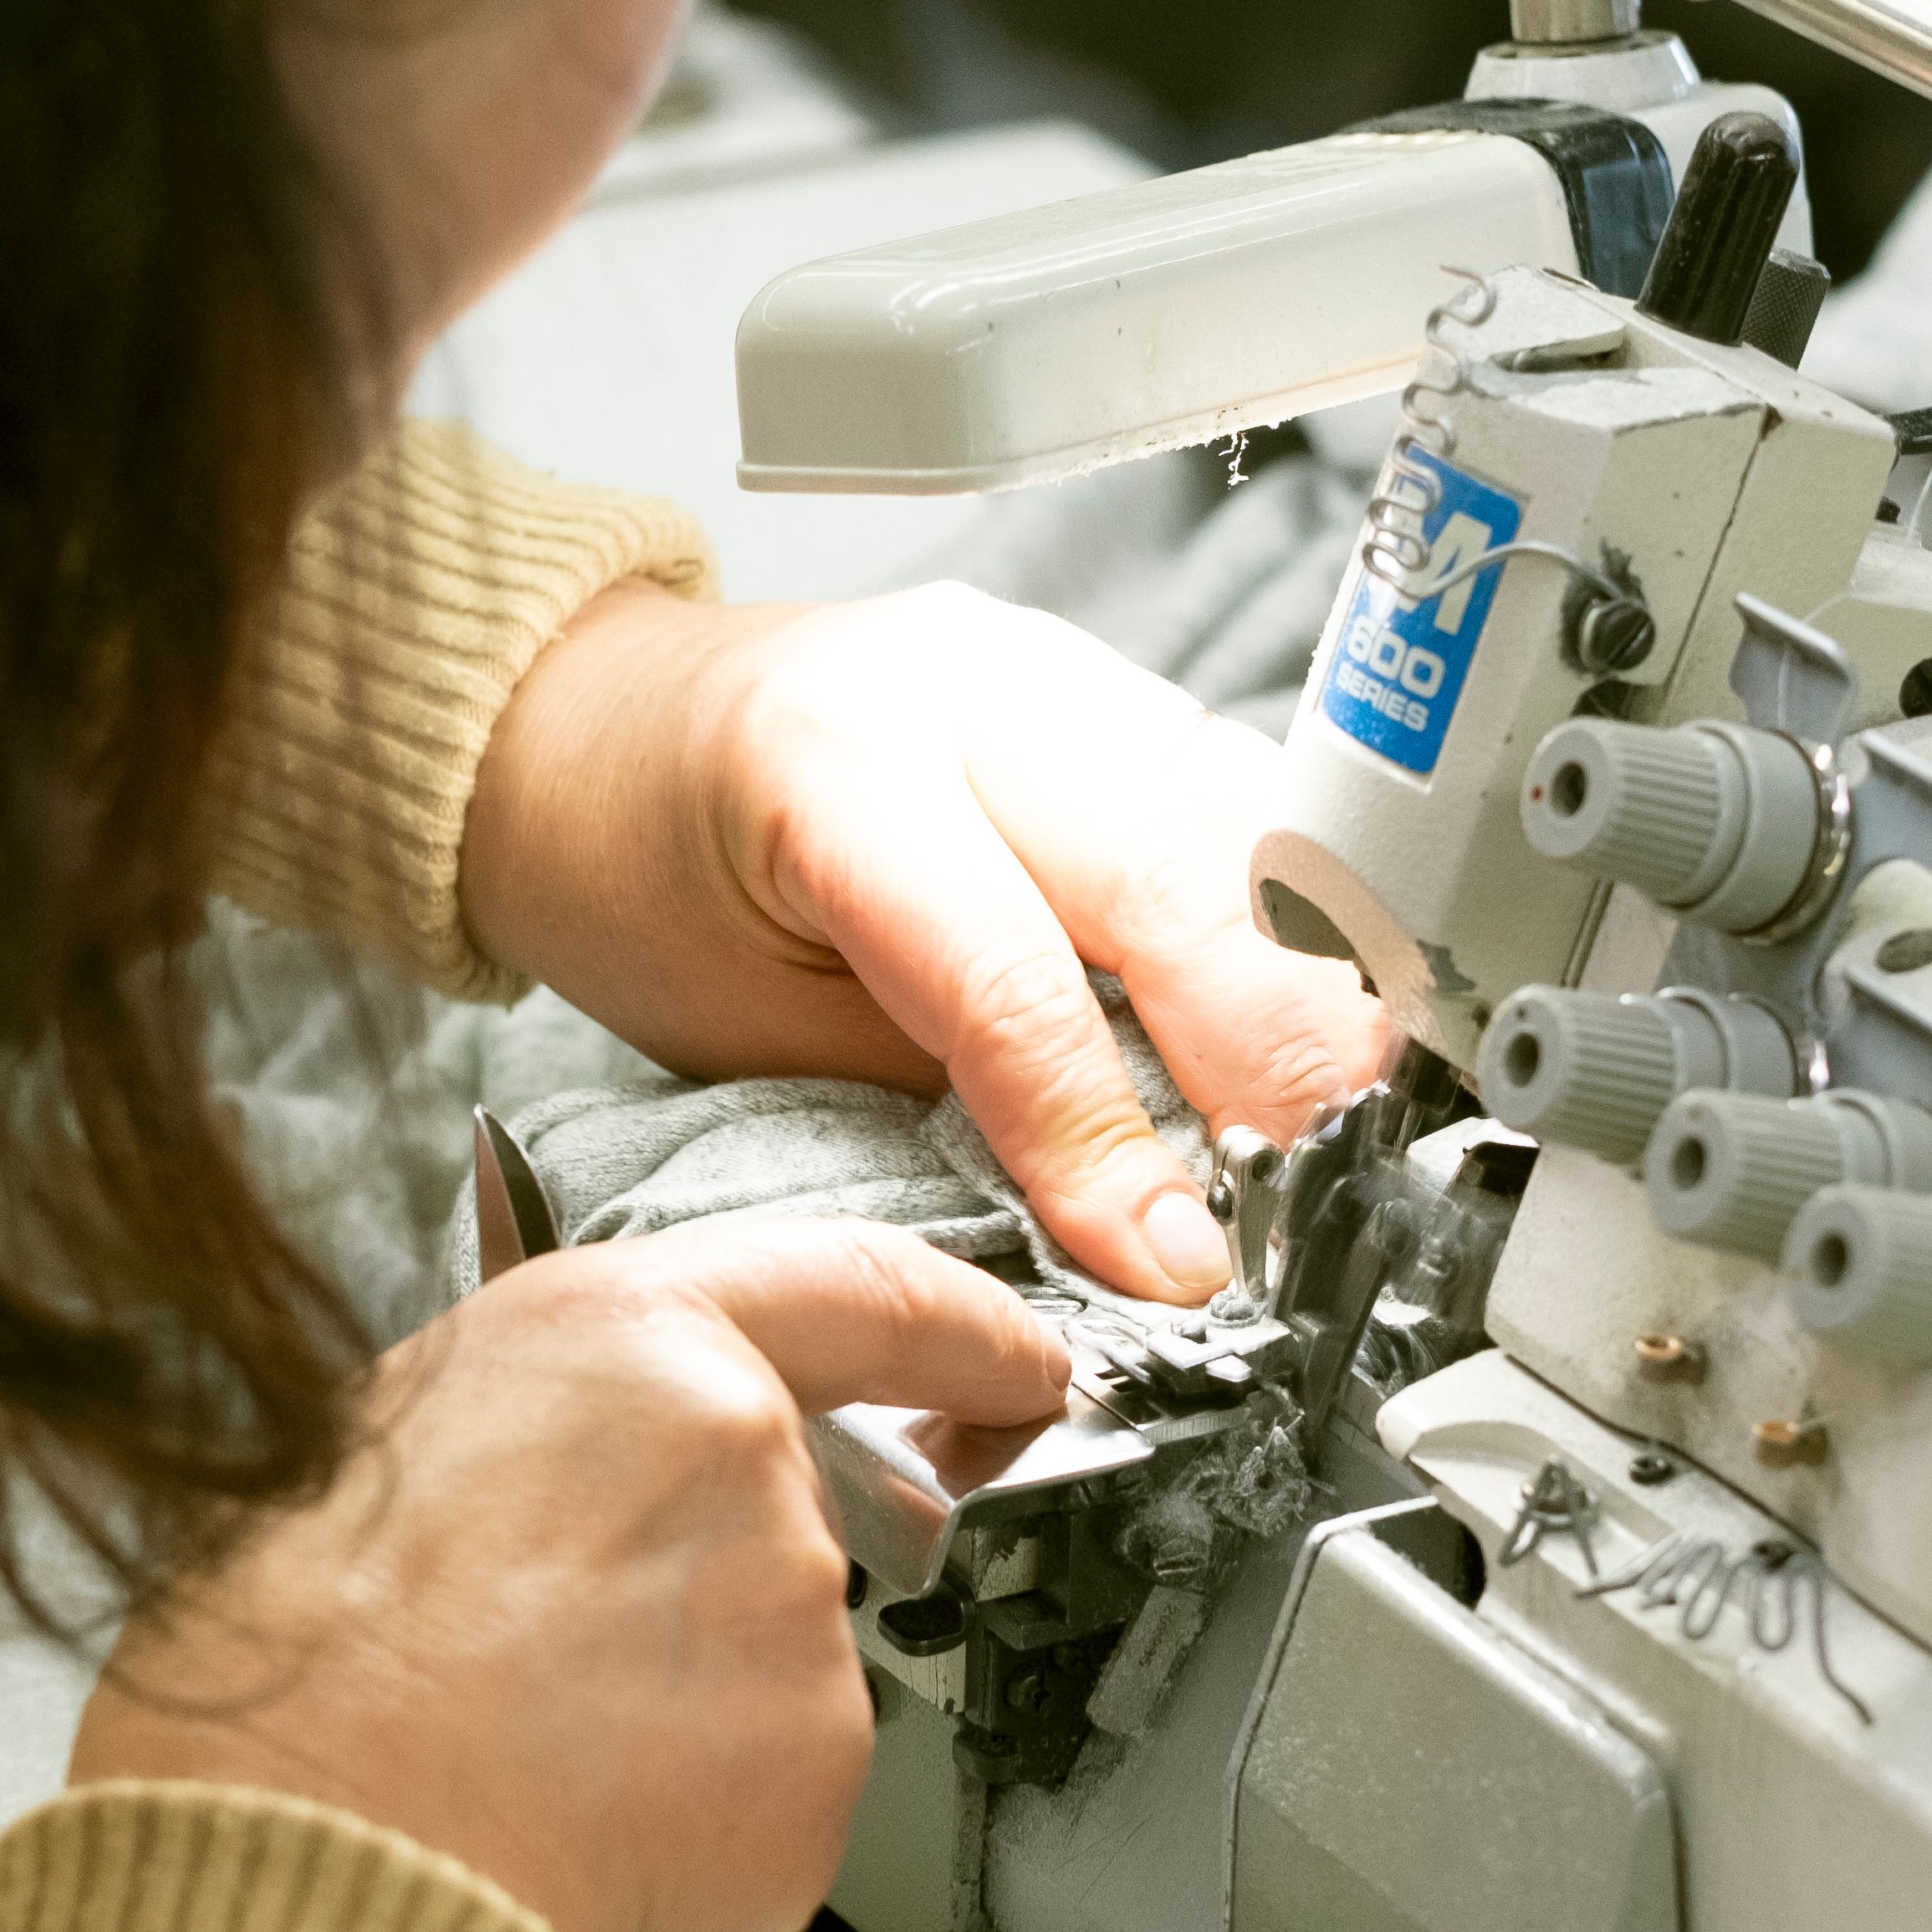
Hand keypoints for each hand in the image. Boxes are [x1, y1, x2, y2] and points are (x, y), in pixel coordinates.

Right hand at [69, 1215, 1063, 1931]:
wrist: (306, 1849)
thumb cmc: (302, 1659)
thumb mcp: (402, 1431)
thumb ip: (568, 1412)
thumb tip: (607, 1453)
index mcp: (630, 1338)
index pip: (866, 1290)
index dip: (966, 1328)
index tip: (1023, 1363)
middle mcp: (744, 1457)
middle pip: (800, 1508)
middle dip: (711, 1584)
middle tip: (556, 1648)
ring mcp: (797, 1616)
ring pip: (784, 1655)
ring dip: (696, 1704)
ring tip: (537, 1740)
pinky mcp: (820, 1767)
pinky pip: (785, 1779)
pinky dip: (707, 1810)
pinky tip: (587, 1814)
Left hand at [459, 584, 1392, 1302]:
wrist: (596, 727)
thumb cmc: (645, 879)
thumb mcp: (752, 1030)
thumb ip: (939, 1105)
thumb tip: (1119, 1221)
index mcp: (832, 765)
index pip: (1013, 979)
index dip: (1107, 1140)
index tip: (1177, 1266)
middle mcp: (966, 685)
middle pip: (1174, 878)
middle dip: (1270, 1056)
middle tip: (1309, 1197)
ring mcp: (1055, 665)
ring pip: (1245, 828)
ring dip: (1311, 985)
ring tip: (1335, 1125)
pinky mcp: (1110, 684)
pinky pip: (1242, 804)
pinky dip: (1290, 919)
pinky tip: (1311, 1015)